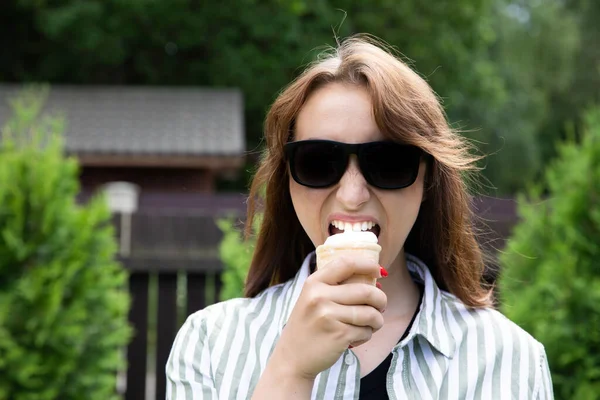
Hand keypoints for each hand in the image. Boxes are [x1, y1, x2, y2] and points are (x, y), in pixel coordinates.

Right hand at [271, 256, 386, 380]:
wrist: (293, 357)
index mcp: (314, 283)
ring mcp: (329, 316)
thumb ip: (335, 285)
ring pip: (371, 313)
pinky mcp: (339, 335)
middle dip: (381, 299)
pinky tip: (356, 337)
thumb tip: (375, 279)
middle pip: (366, 291)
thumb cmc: (308, 325)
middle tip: (381, 306)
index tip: (379, 271)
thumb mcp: (312, 298)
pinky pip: (366, 331)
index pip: (346, 263)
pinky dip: (366, 335)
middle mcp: (319, 296)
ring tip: (371, 325)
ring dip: (377, 321)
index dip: (367, 265)